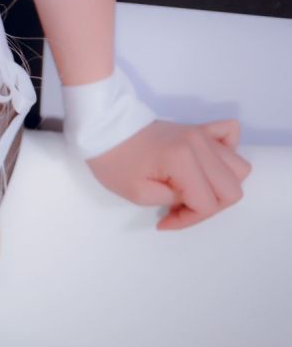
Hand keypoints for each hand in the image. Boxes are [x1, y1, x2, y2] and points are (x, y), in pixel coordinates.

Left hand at [85, 118, 251, 230]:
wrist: (107, 128)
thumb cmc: (114, 161)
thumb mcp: (137, 193)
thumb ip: (172, 200)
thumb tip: (190, 199)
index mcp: (183, 160)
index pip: (208, 202)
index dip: (190, 219)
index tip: (166, 219)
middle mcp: (200, 144)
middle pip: (232, 188)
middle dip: (209, 207)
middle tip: (181, 208)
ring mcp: (203, 133)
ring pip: (239, 166)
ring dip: (220, 185)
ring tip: (192, 190)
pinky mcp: (201, 128)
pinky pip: (232, 134)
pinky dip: (227, 153)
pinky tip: (205, 165)